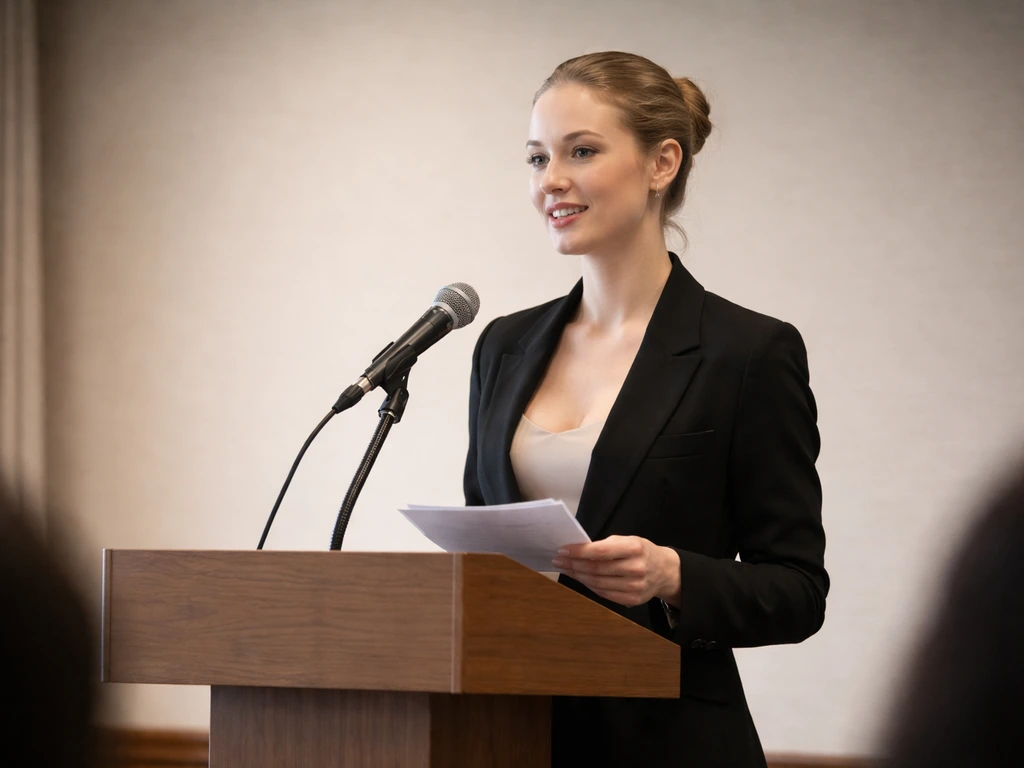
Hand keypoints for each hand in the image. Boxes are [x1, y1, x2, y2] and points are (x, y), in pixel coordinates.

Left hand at [552, 536, 680, 608]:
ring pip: (597, 583)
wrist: (664, 571)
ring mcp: (635, 587)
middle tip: (558, 560)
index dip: (579, 552)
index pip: (601, 551)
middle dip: (573, 564)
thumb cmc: (641, 551)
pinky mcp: (632, 600)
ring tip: (566, 568)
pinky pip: (603, 593)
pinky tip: (580, 578)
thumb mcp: (629, 540)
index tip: (562, 550)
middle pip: (596, 569)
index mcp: (635, 548)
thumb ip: (607, 545)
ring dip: (578, 575)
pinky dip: (589, 585)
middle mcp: (636, 568)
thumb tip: (577, 550)